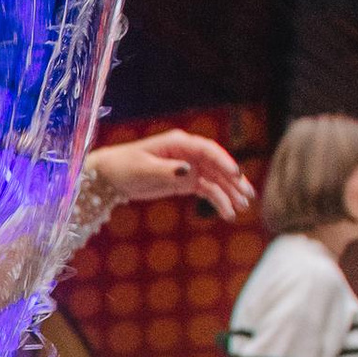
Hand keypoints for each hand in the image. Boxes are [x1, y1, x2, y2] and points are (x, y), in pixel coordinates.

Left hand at [83, 132, 252, 223]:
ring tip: (242, 208)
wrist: (109, 175)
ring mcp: (188, 167)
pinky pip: (206, 190)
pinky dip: (217, 200)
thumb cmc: (123, 167)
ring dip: (229, 193)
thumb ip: (166, 170)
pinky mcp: (185, 181)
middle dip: (234, 181)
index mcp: (179, 143)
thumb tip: (189, 171)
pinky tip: (227, 213)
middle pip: (217, 165)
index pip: (208, 150)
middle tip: (248, 196)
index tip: (237, 176)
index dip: (224, 162)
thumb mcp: (143, 169)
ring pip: (215, 179)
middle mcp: (188, 153)